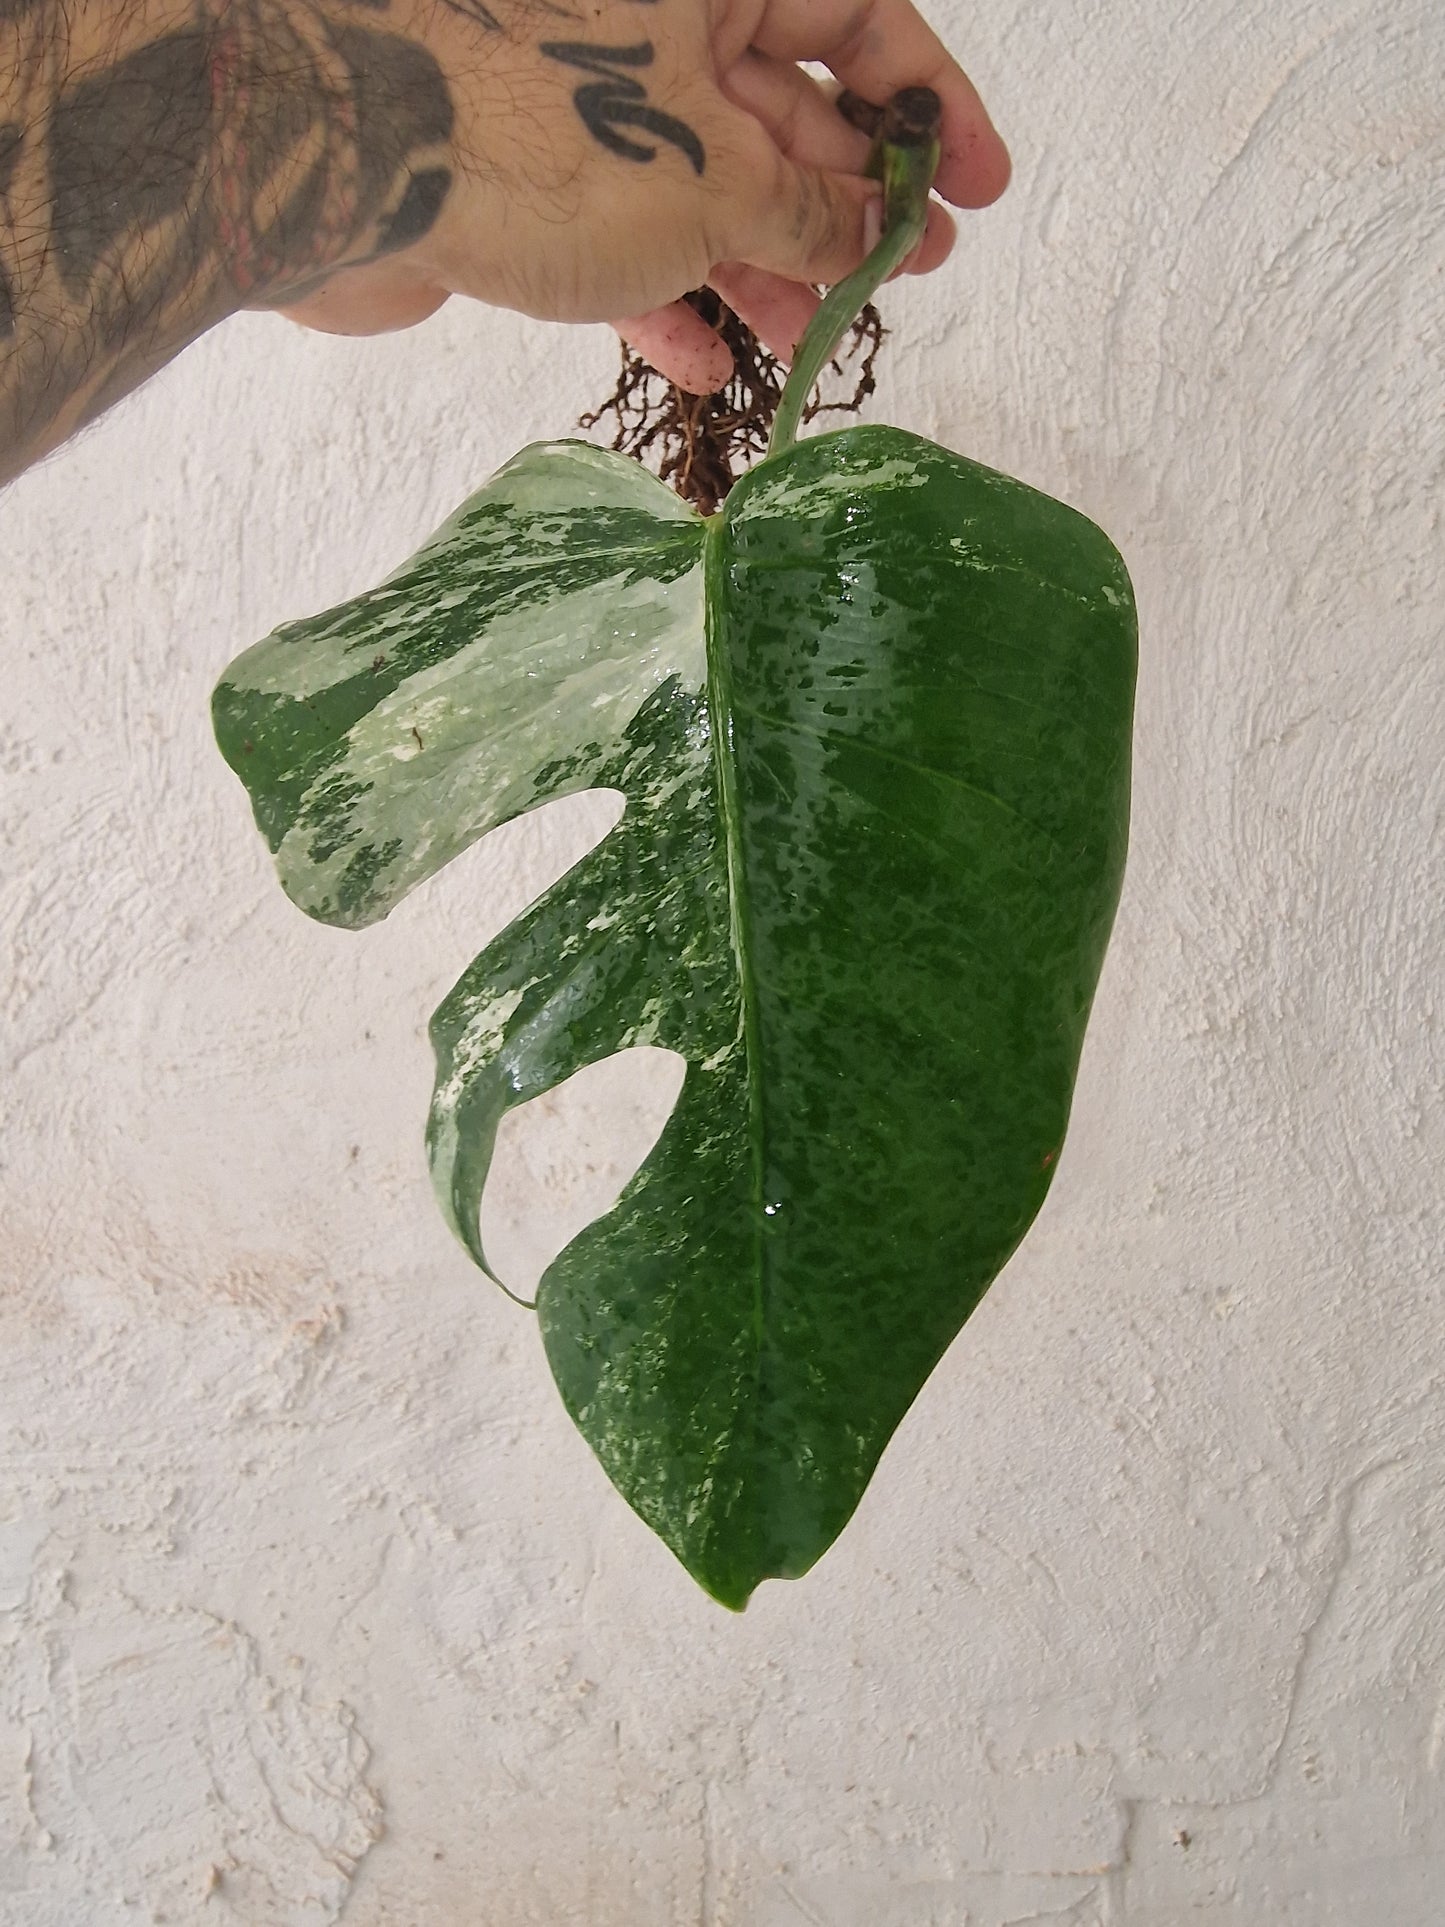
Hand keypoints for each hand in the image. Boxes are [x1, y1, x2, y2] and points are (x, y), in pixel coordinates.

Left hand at [277, 0, 1009, 389]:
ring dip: (764, 260)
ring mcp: (584, 90)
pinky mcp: (523, 166)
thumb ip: (808, 211)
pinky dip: (664, 288)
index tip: (977, 186)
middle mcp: (650, 11)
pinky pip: (622, 226)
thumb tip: (872, 229)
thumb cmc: (534, 134)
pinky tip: (699, 357)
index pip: (856, 13)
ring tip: (813, 335)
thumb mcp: (714, 183)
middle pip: (781, 101)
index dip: (928, 104)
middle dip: (843, 196)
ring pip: (704, 175)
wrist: (338, 162)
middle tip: (899, 273)